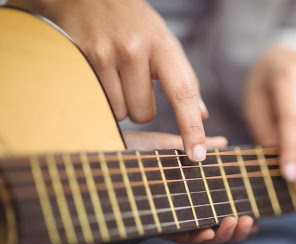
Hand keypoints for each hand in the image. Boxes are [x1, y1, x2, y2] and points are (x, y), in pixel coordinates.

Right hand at [10, 0, 207, 161]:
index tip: (197, 155)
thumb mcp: (166, 44)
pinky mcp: (82, 60)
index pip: (183, 94)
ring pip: (121, 113)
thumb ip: (184, 79)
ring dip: (122, 104)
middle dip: (143, 107)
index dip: (191, 128)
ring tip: (118, 75)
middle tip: (136, 82)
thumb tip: (202, 114)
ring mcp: (105, 55)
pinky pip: (100, 104)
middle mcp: (135, 50)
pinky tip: (102, 74)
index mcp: (164, 45)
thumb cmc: (137, 25)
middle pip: (145, 114)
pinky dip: (104, 98)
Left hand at [123, 131, 257, 243]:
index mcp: (191, 194)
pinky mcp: (156, 223)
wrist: (107, 152)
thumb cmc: (138, 150)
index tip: (255, 216)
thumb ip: (200, 148)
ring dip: (221, 234)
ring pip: (202, 235)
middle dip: (236, 229)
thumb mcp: (174, 147)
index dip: (239, 216)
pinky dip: (196, 236)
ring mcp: (171, 217)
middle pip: (216, 226)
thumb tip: (225, 143)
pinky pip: (180, 236)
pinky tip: (208, 230)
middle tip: (248, 220)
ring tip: (235, 222)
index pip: (220, 209)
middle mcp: (184, 209)